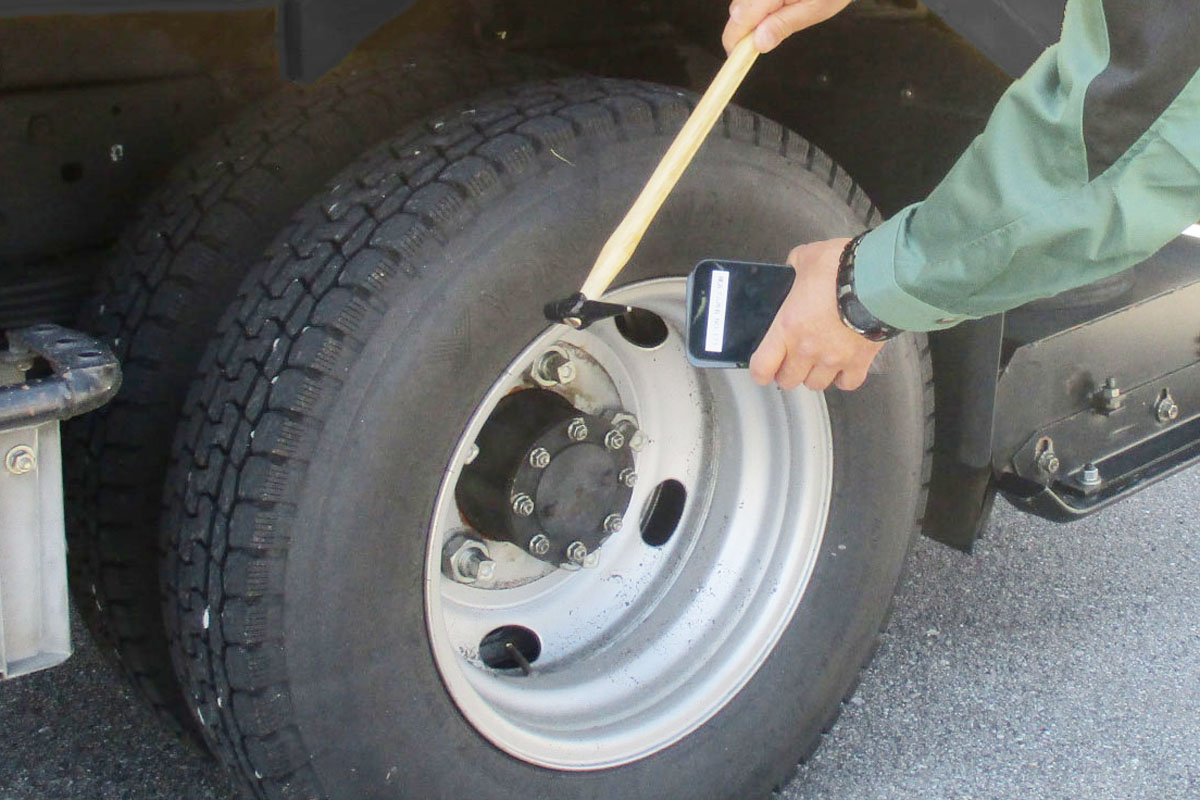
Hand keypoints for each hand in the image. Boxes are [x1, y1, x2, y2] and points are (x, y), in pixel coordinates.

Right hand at [722, 0, 853, 52]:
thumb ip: (784, 24)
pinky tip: (780, 4)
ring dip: (752, 15)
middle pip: (736, 9)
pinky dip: (759, 4)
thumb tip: (758, 44)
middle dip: (744, 29)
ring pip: (743, 1)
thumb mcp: (815, 8)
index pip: (739, 19)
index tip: (738, 58)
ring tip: (782, 15)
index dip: (734, 42)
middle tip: (766, 39)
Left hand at [749, 238, 883, 391]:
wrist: (878, 276)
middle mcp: (807, 348)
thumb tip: (790, 272)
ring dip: (814, 374)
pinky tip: (842, 365)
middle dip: (787, 372)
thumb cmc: (840, 267)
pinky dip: (843, 378)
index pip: (762, 368)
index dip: (760, 371)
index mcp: (787, 327)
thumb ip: (792, 270)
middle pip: (788, 380)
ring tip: (817, 360)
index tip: (763, 368)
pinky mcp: (859, 361)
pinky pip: (846, 383)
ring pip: (816, 385)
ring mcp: (833, 358)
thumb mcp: (804, 259)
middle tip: (791, 360)